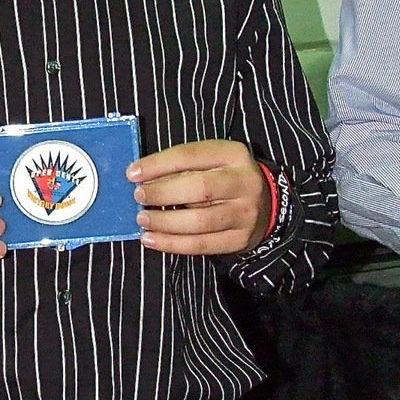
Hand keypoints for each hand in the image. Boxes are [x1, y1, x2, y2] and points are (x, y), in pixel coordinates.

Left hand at [127, 139, 271, 255]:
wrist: (266, 203)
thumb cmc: (225, 176)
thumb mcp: (210, 160)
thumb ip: (181, 166)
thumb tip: (142, 178)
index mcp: (233, 154)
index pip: (190, 155)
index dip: (158, 164)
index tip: (133, 173)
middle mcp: (243, 183)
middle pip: (200, 188)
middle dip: (163, 193)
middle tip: (139, 196)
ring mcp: (244, 214)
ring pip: (200, 221)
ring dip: (165, 222)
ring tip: (142, 219)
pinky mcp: (239, 239)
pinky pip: (202, 245)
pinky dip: (172, 244)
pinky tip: (151, 239)